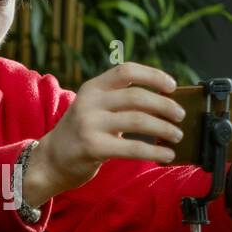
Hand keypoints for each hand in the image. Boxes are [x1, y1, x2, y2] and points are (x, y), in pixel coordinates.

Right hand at [24, 63, 183, 205]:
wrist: (50, 160)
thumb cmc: (81, 134)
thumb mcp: (94, 107)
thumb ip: (119, 100)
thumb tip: (165, 101)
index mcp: (93, 87)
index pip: (126, 71)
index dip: (153, 75)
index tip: (172, 86)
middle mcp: (90, 102)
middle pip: (137, 96)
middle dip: (165, 106)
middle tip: (180, 116)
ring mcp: (90, 124)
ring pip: (138, 120)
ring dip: (164, 128)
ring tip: (177, 135)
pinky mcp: (93, 147)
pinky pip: (132, 148)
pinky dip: (155, 152)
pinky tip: (167, 155)